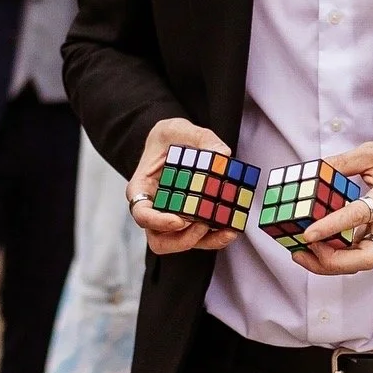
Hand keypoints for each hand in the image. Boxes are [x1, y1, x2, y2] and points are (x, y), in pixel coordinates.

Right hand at [127, 119, 241, 256]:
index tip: (179, 220)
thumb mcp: (179, 128)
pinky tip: (231, 229)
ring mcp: (170, 218)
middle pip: (158, 240)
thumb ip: (200, 138)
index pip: (141, 214)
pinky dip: (214, 238)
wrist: (174, 142)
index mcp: (141, 188)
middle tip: (203, 224)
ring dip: (202, 241)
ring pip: (179, 243)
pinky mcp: (189, 221)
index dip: (158, 222)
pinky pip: (198, 238)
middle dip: (182, 239)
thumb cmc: (170, 136)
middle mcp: (153, 208)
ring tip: (226, 230)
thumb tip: (223, 154)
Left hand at [293, 139, 372, 275]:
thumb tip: (313, 170)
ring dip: (330, 263)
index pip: (359, 217)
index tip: (308, 233)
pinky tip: (315, 248)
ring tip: (301, 252)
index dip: (331, 227)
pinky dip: (336, 256)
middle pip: (365, 258)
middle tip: (303, 250)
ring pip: (360, 262)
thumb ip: (341, 162)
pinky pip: (358, 254)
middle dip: (332, 262)